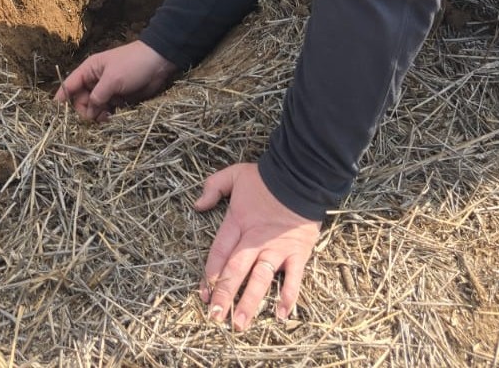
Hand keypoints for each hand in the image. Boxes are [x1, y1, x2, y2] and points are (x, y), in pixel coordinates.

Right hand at [54, 41, 177, 120]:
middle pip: (81, 100)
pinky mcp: (119, 99)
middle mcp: (95, 81)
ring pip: (94, 107)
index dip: (62, 98)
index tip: (56, 114)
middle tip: (92, 118)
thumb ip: (98, 96)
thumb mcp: (112, 79)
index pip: (70, 84)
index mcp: (90, 70)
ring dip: (97, 115)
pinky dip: (107, 116)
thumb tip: (88, 113)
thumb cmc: (132, 64)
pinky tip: (112, 119)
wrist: (158, 62)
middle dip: (84, 110)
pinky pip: (107, 111)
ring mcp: (107, 90)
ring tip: (106, 118)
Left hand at [195, 163, 320, 330]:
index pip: (219, 253)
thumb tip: (197, 205)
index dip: (210, 275)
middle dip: (224, 295)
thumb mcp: (235, 174)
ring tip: (239, 324)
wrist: (301, 175)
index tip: (203, 295)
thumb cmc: (266, 177)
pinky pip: (293, 278)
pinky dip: (289, 296)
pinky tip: (282, 315)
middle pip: (236, 271)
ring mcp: (277, 248)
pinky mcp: (298, 252)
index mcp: (238, 223)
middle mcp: (255, 240)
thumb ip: (213, 187)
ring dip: (250, 303)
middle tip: (215, 318)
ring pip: (261, 279)